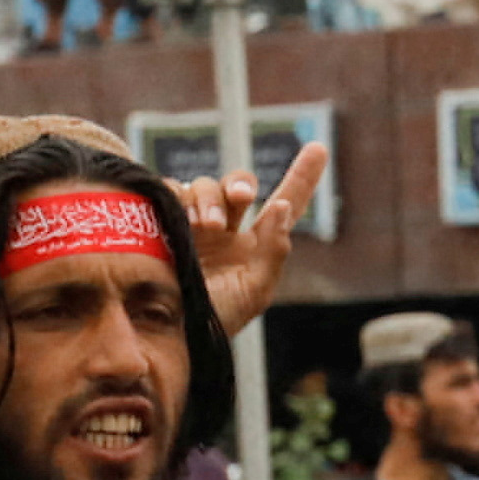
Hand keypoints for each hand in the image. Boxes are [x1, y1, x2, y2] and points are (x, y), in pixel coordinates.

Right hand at [179, 144, 327, 335]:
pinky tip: (178, 215)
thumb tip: (281, 206)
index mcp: (253, 245)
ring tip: (204, 226)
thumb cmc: (214, 319)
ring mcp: (190, 224)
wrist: (166, 332)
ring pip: (203, 186)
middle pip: (236, 185)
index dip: (302, 176)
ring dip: (208, 198)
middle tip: (242, 198)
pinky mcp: (159, 223)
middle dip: (239, 184)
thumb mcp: (254, 291)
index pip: (283, 203)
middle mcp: (223, 230)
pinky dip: (175, 194)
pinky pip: (168, 190)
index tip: (319, 148)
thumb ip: (274, 249)